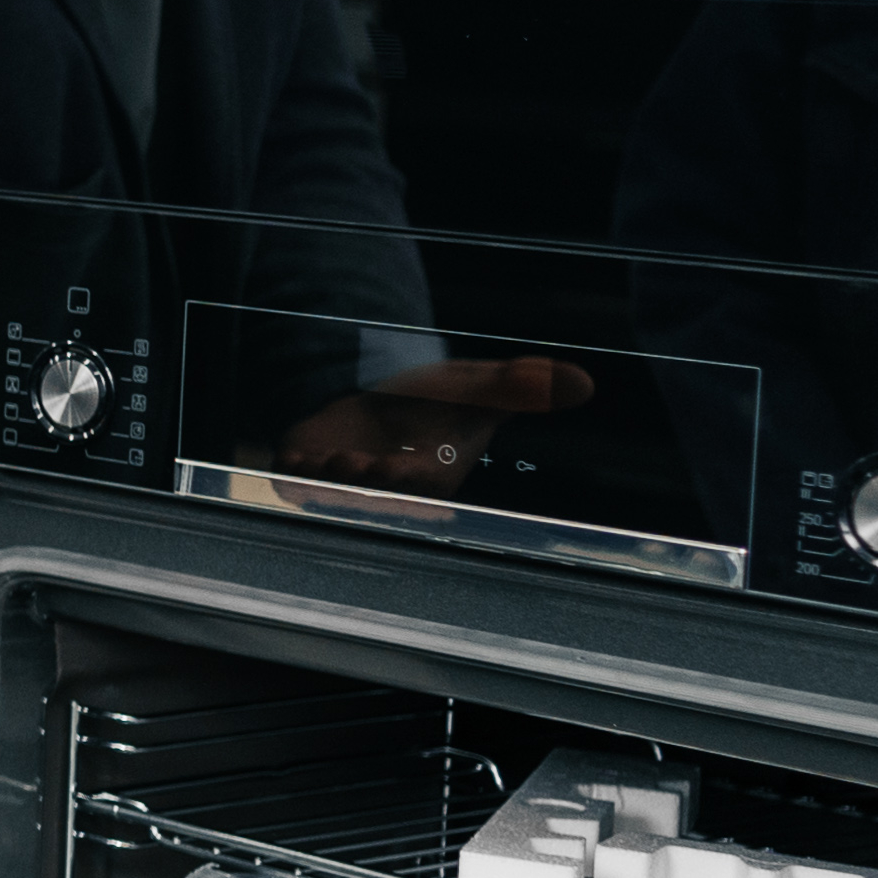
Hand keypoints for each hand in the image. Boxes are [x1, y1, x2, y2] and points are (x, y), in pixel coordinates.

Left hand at [273, 355, 592, 491]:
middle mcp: (384, 488)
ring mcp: (342, 482)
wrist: (379, 396)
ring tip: (327, 458)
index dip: (407, 481)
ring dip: (326, 480)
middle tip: (354, 462)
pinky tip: (293, 455)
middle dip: (363, 483)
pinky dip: (294, 472)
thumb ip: (522, 386)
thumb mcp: (476, 387)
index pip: (420, 486)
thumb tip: (583, 382)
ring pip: (332, 492)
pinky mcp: (308, 470)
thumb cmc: (437, 402)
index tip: (396, 468)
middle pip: (371, 494)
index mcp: (430, 475)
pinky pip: (296, 481)